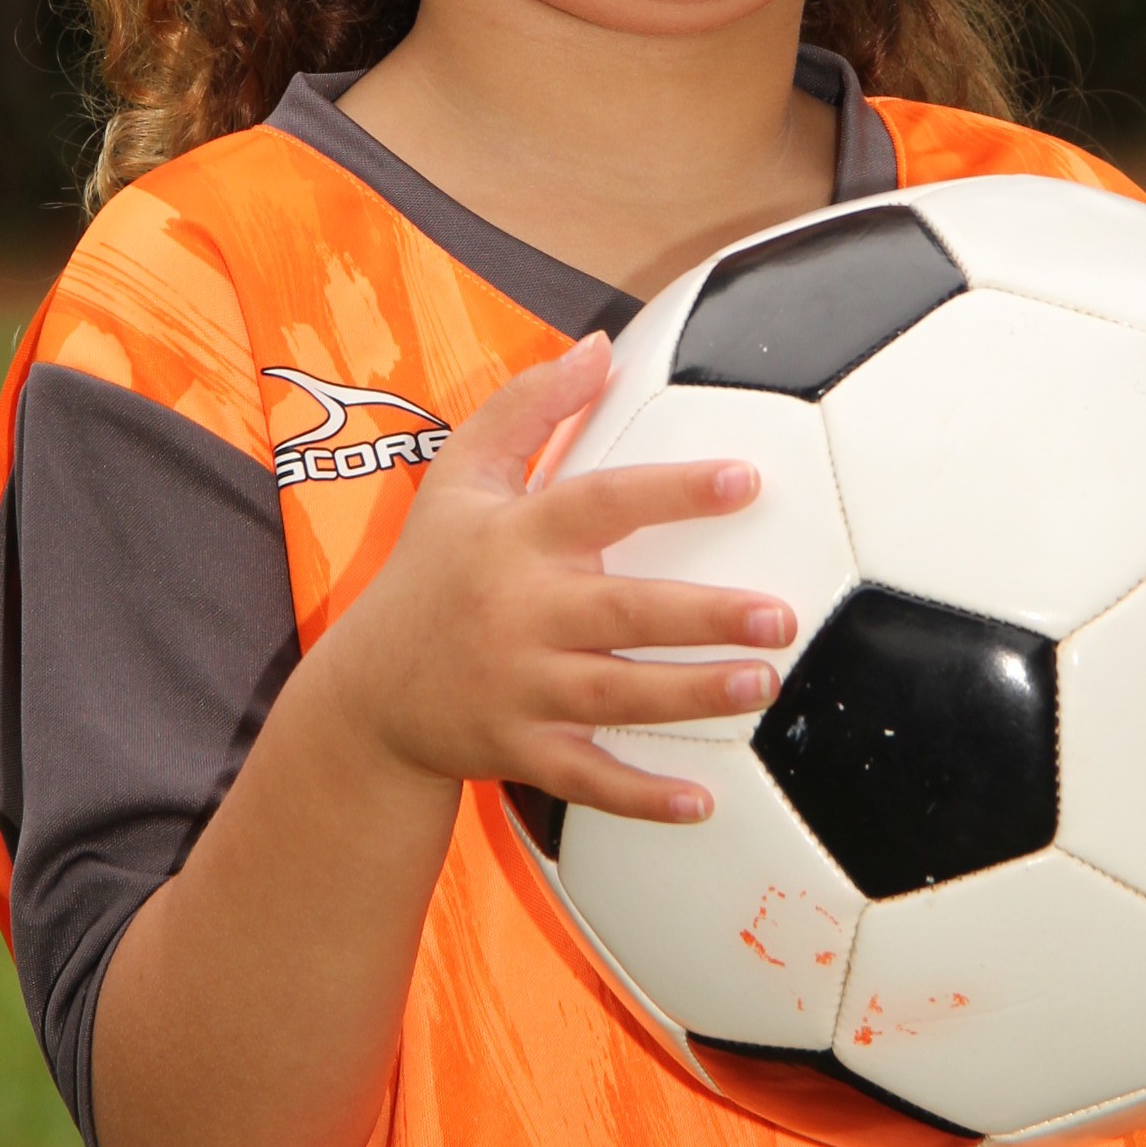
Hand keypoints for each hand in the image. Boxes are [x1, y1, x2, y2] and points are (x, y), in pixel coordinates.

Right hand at [318, 333, 790, 826]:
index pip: (600, 502)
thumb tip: (601, 345)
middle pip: (622, 612)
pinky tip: (702, 801)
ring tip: (762, 684)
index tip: (746, 479)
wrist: (366, 693)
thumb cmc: (431, 570)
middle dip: (703, 616)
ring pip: (616, 695)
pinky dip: (641, 797)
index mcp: (514, 537)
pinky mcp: (519, 751)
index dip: (672, 490)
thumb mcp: (460, 476)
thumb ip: (528, 406)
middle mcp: (518, 613)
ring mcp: (518, 688)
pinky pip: (586, 778)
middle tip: (780, 615)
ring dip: (692, 694)